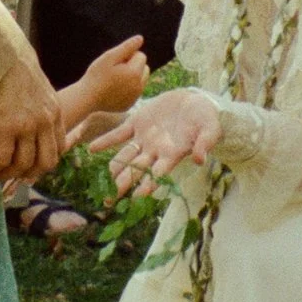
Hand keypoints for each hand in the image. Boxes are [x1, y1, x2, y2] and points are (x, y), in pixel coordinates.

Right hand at [0, 54, 61, 183]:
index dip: (46, 160)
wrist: (3, 54)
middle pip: (46, 161)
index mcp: (55, 111)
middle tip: (16, 176)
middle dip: (32, 173)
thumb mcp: (39, 83)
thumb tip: (31, 101)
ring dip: (9, 174)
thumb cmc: (15, 63)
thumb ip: (40, 98)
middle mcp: (45, 122)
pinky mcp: (7, 127)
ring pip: (23, 164)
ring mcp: (27, 126)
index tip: (33, 164)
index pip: (59, 146)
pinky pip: (1, 158)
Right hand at [79, 35, 149, 116]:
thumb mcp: (109, 57)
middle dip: (133, 66)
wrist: (86, 98)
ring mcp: (135, 97)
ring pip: (141, 80)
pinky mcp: (130, 105)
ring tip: (115, 79)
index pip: (141, 56)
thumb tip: (140, 38)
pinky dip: (128, 88)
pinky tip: (113, 89)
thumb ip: (126, 47)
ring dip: (132, 76)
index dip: (128, 56)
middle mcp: (139, 87)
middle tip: (116, 69)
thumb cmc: (96, 75)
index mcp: (134, 73)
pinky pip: (134, 92)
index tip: (115, 62)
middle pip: (144, 68)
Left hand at [90, 88, 221, 198]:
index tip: (137, 197)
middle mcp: (155, 152)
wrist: (195, 100)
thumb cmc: (206, 118)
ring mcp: (144, 138)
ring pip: (125, 156)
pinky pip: (119, 134)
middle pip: (136, 172)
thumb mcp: (210, 129)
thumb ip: (205, 144)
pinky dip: (106, 141)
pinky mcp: (137, 123)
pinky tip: (91, 149)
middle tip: (108, 201)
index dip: (148, 186)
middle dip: (123, 186)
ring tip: (100, 179)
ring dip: (113, 168)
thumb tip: (201, 160)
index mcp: (172, 155)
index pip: (157, 175)